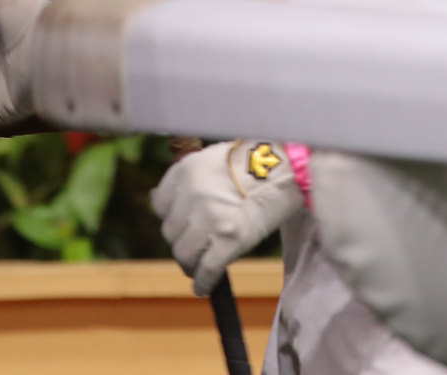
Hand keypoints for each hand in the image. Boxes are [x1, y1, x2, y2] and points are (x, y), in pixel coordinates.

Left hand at [152, 140, 304, 295]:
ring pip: (184, 254)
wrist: (289, 166)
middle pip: (171, 232)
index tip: (183, 226)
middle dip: (183, 242)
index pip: (160, 204)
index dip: (172, 218)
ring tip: (198, 268)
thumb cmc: (257, 160)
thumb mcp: (214, 158)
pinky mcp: (229, 239)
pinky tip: (204, 287)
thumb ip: (189, 179)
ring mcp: (209, 218)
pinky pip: (206, 270)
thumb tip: (157, 199)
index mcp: (186, 170)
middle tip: (196, 248)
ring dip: (191, 264)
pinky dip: (204, 282)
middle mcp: (191, 194)